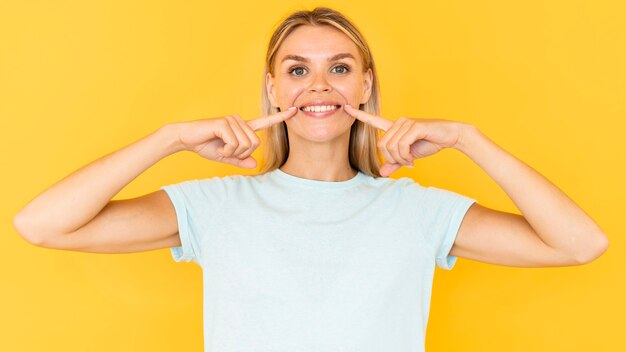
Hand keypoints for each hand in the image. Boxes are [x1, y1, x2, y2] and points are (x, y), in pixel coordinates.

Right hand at [174, 107, 297, 168]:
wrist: (186, 138)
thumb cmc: (205, 145)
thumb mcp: (226, 157)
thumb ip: (241, 160)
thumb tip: (255, 165)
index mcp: (242, 128)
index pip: (264, 122)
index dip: (280, 118)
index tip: (294, 111)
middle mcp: (239, 121)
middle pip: (255, 144)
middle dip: (242, 154)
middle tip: (227, 151)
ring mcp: (232, 121)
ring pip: (246, 145)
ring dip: (233, 152)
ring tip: (221, 147)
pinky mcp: (224, 123)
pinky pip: (235, 144)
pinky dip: (226, 151)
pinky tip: (217, 145)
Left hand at [343, 104, 468, 176]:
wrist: (450, 136)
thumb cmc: (429, 143)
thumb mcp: (409, 156)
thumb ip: (394, 163)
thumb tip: (381, 173)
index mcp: (395, 127)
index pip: (373, 121)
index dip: (359, 115)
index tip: (345, 108)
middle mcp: (398, 122)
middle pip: (382, 145)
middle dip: (392, 158)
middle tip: (405, 162)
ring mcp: (406, 123)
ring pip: (391, 146)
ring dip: (400, 159)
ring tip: (410, 160)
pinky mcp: (415, 126)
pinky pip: (401, 145)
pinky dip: (406, 156)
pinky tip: (413, 159)